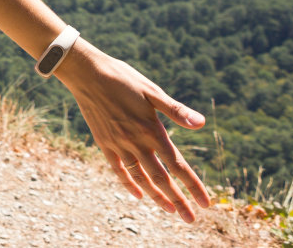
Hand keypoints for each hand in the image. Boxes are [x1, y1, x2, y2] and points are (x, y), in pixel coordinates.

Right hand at [56, 40, 212, 222]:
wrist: (87, 73)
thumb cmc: (123, 78)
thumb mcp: (152, 91)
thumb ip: (176, 110)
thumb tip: (201, 123)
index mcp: (151, 130)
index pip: (177, 165)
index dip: (193, 186)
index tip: (206, 204)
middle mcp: (136, 142)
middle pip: (160, 179)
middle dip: (178, 200)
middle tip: (190, 219)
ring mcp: (118, 144)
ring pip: (140, 178)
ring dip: (156, 196)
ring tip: (169, 210)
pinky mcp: (104, 143)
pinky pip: (118, 169)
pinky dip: (129, 184)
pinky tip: (138, 194)